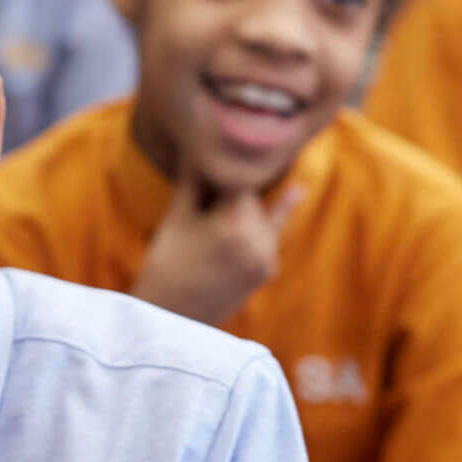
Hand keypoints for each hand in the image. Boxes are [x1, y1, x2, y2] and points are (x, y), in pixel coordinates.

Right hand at [128, 156, 296, 326]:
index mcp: (236, 221)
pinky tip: (296, 192)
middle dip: (231, 185)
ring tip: (244, 185)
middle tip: (206, 182)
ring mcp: (267, 256)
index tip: (211, 148)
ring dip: (248, 202)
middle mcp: (259, 238)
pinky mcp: (267, 270)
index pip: (236, 175)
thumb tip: (196, 140)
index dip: (221, 162)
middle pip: (250, 194)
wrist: (172, 321)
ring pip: (261, 213)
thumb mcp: (177, 217)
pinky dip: (271, 219)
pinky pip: (270, 235)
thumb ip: (194, 178)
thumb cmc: (166, 265)